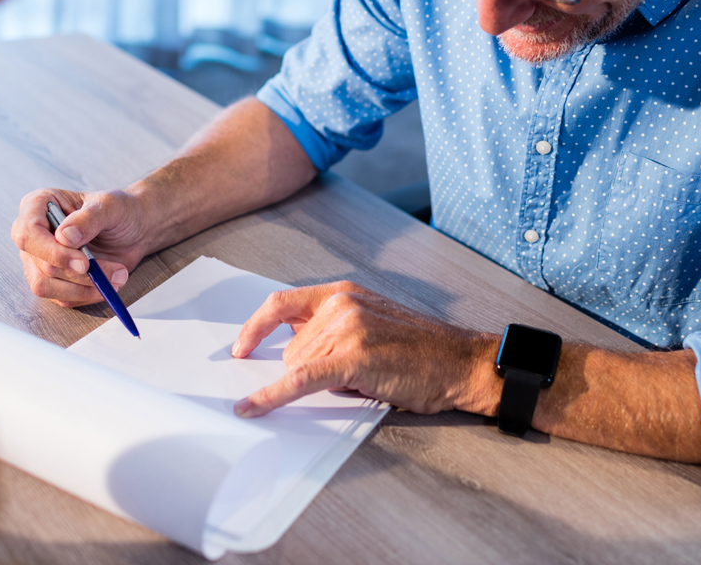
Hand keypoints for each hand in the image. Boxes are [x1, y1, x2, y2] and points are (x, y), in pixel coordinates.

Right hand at [11, 187, 146, 307]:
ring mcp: (40, 259)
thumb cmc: (119, 210)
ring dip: (84, 288)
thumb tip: (64, 237)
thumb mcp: (110, 206)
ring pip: (46, 286)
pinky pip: (61, 297)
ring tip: (116, 278)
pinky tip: (108, 283)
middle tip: (113, 271)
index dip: (53, 253)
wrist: (135, 228)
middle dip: (78, 274)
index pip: (28, 234)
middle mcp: (34, 234)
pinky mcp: (53, 280)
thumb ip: (88, 218)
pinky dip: (88, 295)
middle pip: (40, 265)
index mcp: (38, 206)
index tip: (84, 262)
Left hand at [230, 281, 497, 417]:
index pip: (281, 303)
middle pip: (291, 349)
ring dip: (326, 383)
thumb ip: (332, 327)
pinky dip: (270, 397)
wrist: (461, 362)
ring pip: (299, 368)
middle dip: (312, 370)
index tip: (239, 348)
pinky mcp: (353, 358)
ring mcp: (347, 329)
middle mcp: (341, 304)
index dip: (255, 327)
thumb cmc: (421, 349)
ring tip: (368, 376)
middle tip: (356, 373)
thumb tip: (292, 356)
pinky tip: (250, 409)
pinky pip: (299, 381)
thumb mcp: (372, 322)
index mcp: (343, 293)